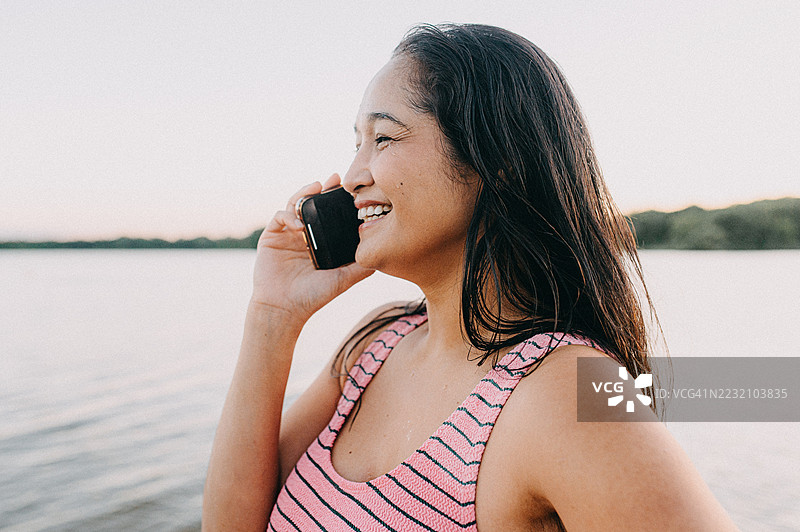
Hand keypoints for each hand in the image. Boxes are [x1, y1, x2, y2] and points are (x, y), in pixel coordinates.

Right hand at [251, 174, 373, 323]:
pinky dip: (289, 215)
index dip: (338, 201)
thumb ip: (361, 266)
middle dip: (324, 190)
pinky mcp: (271, 236)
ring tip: (317, 187)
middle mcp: (304, 234)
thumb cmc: (314, 297)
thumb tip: (384, 253)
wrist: (285, 309)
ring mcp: (287, 234)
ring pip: (295, 204)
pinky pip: (280, 216)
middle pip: (313, 203)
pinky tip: (300, 224)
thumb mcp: (343, 279)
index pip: (330, 214)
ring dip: (305, 193)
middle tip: (335, 179)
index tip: (351, 191)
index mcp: (321, 240)